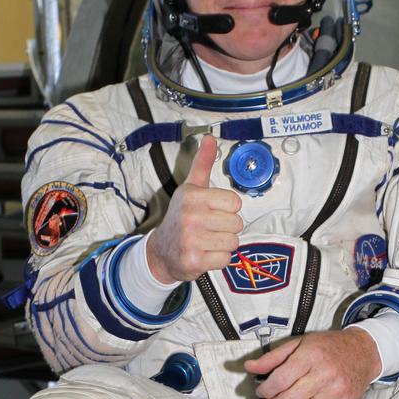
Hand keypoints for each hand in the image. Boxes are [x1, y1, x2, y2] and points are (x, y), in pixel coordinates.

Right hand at [147, 134, 242, 283]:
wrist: (160, 252)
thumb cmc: (180, 218)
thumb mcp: (190, 188)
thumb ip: (203, 164)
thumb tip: (210, 137)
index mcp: (192, 196)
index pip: (235, 202)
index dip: (228, 209)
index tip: (213, 211)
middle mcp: (190, 216)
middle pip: (237, 224)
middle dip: (227, 228)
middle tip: (210, 229)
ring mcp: (191, 240)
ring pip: (233, 242)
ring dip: (224, 244)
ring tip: (207, 241)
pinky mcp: (193, 261)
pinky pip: (225, 259)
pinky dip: (218, 259)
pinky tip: (204, 254)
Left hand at [245, 328, 380, 398]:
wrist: (363, 352)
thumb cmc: (327, 347)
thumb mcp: (299, 344)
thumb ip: (272, 357)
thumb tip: (248, 367)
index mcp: (311, 355)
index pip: (280, 380)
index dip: (265, 389)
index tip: (262, 390)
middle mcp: (325, 374)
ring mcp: (336, 392)